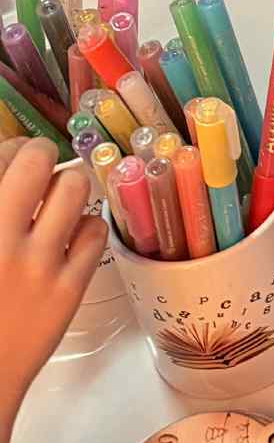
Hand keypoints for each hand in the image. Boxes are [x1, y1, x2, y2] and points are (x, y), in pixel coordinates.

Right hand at [0, 139, 106, 442]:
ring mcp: (36, 264)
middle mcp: (0, 237)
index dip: (9, 152)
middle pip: (36, 158)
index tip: (10, 161)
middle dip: (38, 155)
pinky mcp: (68, 290)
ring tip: (55, 204)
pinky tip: (70, 238)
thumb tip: (11, 165)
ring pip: (74, 187)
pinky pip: (95, 230)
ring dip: (66, 187)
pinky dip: (86, 226)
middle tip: (36, 168)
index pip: (1, 155)